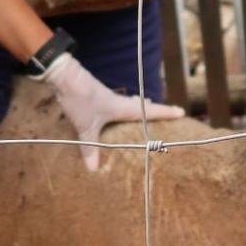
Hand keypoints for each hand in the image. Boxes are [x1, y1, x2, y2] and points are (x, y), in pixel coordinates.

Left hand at [36, 53, 184, 170]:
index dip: (166, 112)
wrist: (64, 76)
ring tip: (147, 110)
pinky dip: (123, 108)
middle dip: (155, 111)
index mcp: (122, 107)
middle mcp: (119, 101)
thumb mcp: (86, 126)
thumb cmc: (80, 100)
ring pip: (129, 104)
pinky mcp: (97, 96)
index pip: (149, 111)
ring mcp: (108, 97)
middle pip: (142, 107)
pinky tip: (116, 111)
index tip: (181, 111)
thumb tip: (93, 169)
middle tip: (167, 113)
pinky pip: (116, 104)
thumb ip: (90, 147)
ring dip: (139, 107)